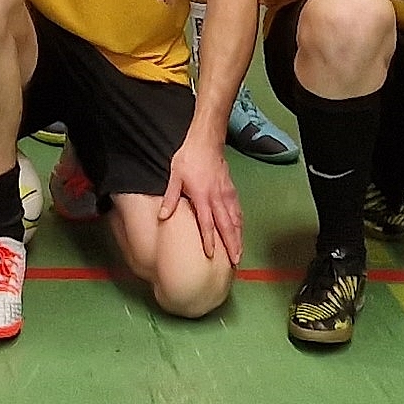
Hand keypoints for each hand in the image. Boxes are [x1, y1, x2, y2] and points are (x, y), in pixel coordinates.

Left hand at [159, 137, 243, 263]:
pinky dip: (240, 225)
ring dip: (238, 238)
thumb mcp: (175, 176)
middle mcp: (217, 198)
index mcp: (202, 196)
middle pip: (226, 226)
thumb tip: (162, 216)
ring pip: (235, 221)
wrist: (206, 141)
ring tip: (239, 253)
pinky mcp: (232, 191)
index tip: (210, 254)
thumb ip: (170, 198)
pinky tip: (240, 232)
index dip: (209, 240)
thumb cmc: (189, 158)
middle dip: (231, 245)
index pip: (207, 223)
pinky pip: (238, 211)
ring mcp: (227, 195)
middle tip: (234, 262)